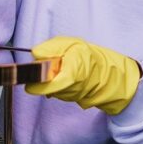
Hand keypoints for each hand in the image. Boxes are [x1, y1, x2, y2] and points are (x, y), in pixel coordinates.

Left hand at [25, 36, 140, 114]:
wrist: (112, 73)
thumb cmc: (92, 56)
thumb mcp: (72, 44)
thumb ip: (52, 48)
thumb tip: (35, 54)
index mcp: (72, 74)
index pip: (48, 86)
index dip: (36, 85)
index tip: (29, 80)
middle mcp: (71, 89)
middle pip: (47, 88)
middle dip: (43, 78)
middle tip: (49, 65)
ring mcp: (72, 96)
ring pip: (52, 91)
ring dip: (51, 81)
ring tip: (62, 68)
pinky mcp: (73, 100)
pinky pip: (59, 93)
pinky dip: (58, 84)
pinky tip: (65, 75)